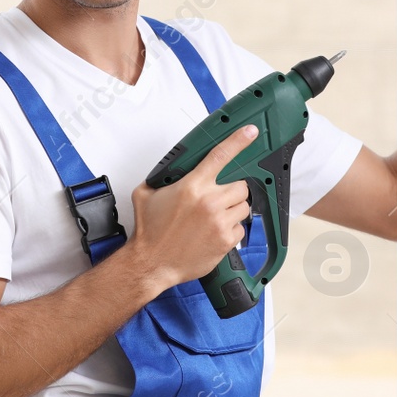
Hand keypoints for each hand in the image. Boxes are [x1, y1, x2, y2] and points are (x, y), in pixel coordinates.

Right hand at [127, 124, 258, 292]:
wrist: (151, 263)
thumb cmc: (150, 232)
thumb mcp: (146, 194)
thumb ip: (160, 178)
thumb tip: (168, 171)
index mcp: (192, 186)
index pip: (220, 156)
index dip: (238, 141)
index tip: (250, 132)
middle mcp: (209, 202)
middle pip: (240, 185)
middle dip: (232, 190)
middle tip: (219, 198)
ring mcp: (219, 222)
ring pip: (244, 207)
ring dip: (233, 210)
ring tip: (215, 217)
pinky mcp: (225, 240)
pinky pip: (241, 229)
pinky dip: (231, 231)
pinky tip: (214, 233)